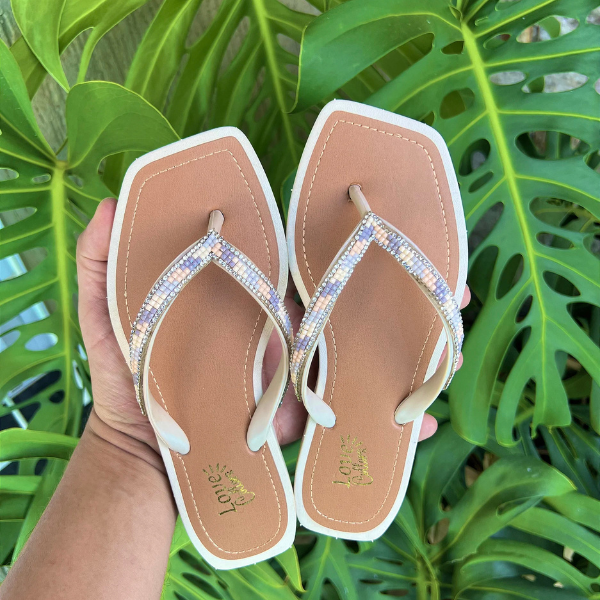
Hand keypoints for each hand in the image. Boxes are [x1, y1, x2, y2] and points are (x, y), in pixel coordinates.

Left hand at [77, 199, 468, 453]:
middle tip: (453, 283)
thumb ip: (104, 261)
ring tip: (456, 343)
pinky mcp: (301, 420)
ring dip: (417, 351)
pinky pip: (352, 417)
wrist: (144, 455)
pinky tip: (426, 422)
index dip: (352, 247)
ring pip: (366, 358)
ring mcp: (298, 379)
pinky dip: (393, 420)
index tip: (393, 226)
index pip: (310, 266)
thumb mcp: (107, 315)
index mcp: (252, 302)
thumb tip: (111, 202)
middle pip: (354, 308)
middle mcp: (285, 335)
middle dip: (407, 293)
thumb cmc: (126, 380)